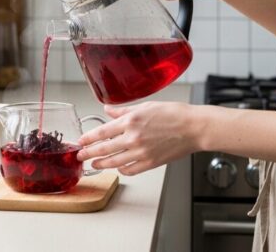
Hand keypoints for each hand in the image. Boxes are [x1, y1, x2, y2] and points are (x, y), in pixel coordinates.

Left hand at [77, 102, 201, 175]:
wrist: (194, 128)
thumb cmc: (174, 114)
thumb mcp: (145, 106)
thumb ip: (123, 110)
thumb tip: (108, 110)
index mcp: (130, 122)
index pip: (101, 132)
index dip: (88, 138)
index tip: (80, 141)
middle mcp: (133, 138)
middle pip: (104, 149)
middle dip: (89, 153)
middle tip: (81, 156)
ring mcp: (141, 152)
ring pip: (114, 162)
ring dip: (101, 164)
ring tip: (94, 164)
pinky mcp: (150, 163)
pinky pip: (130, 170)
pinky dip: (122, 170)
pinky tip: (119, 168)